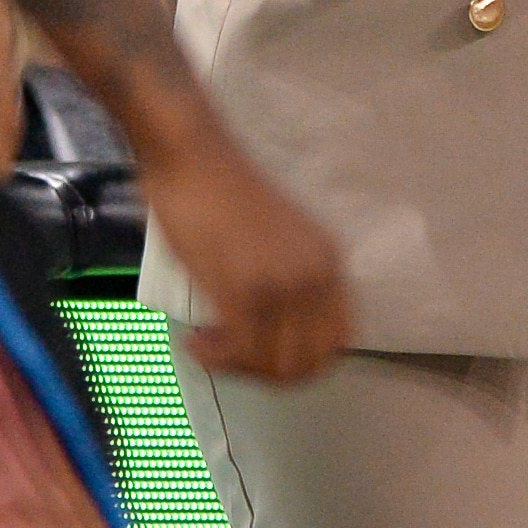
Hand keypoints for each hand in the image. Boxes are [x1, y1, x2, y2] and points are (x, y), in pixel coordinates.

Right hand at [139, 121, 352, 382]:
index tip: (263, 358)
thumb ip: (292, 283)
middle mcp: (315, 277)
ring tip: (206, 346)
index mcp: (330, 263)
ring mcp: (280, 284)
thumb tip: (275, 336)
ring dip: (235, 367)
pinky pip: (238, 350)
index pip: (336, 344)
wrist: (191, 155)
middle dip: (264, 373)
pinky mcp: (242, 288)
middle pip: (304, 364)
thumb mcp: (281, 239)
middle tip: (229, 356)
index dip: (301, 365)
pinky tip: (194, 343)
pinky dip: (214, 359)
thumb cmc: (223, 191)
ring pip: (270, 363)